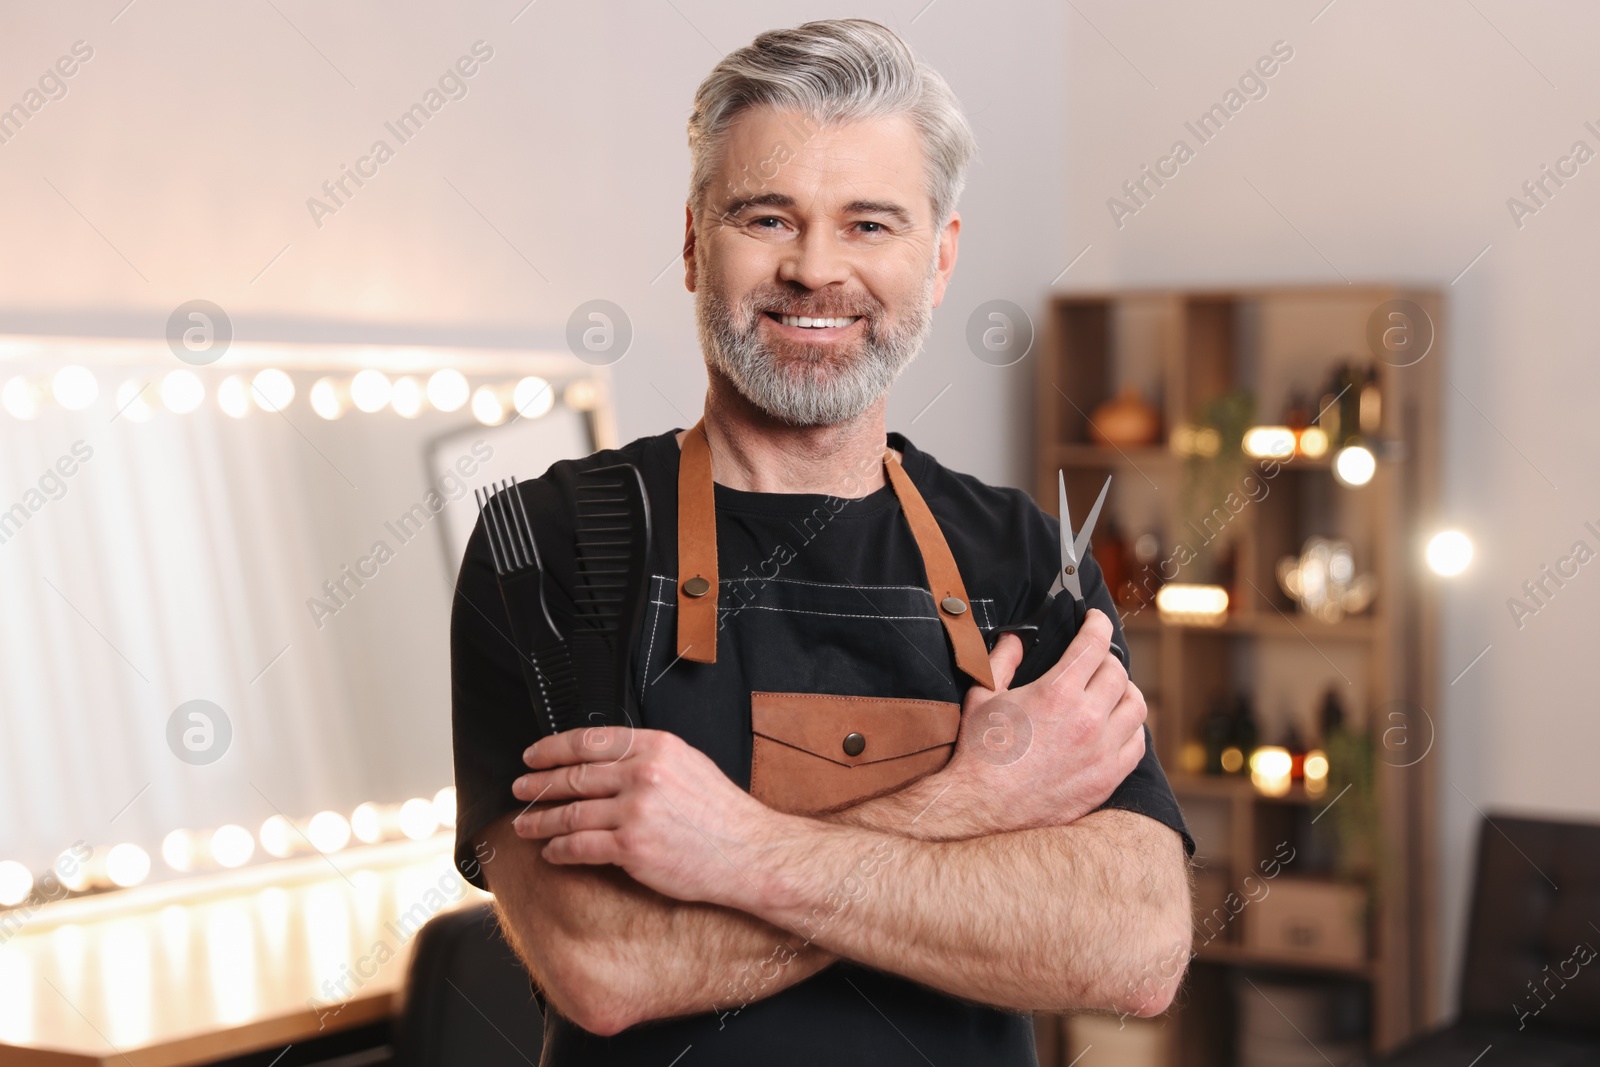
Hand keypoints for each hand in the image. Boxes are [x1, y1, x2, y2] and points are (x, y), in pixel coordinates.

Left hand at [509, 727, 782, 909]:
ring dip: (541, 820)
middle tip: (520, 789)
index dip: (553, 749)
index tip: (533, 755)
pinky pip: (581, 846)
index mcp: (656, 747)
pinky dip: (560, 849)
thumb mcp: (688, 764)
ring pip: (571, 813)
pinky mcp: (631, 848)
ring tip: (525, 824)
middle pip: (574, 776)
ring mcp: (635, 812)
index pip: (589, 741)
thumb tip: (606, 760)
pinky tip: (552, 851)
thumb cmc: (722, 814)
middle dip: (539, 784)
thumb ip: (647, 757)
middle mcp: (642, 774)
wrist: (749, 852)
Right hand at [940, 608, 1145, 832]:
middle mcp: (1087, 718)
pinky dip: (1130, 728)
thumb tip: (1016, 639)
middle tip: (1093, 660)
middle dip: (1106, 658)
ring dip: (1125, 691)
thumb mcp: (983, 695)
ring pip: (1135, 706)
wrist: (984, 807)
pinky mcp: (1107, 777)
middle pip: (1117, 672)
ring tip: (1110, 690)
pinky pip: (1137, 744)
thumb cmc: (980, 751)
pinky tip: (1115, 726)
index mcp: (1057, 692)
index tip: (1095, 619)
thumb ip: (1002, 659)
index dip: (1098, 624)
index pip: (1094, 644)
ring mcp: (1102, 750)